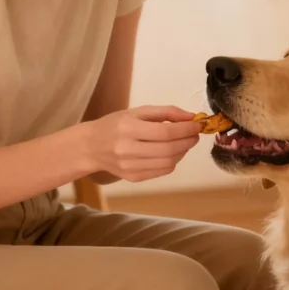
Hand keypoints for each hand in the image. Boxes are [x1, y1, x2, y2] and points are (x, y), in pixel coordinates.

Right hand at [83, 106, 202, 182]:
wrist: (90, 147)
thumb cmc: (114, 125)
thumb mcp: (137, 112)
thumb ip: (165, 112)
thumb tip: (190, 117)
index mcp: (128, 129)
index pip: (165, 132)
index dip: (186, 129)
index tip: (198, 125)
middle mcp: (128, 150)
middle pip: (169, 149)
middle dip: (188, 141)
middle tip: (195, 135)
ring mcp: (130, 167)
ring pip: (168, 162)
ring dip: (183, 152)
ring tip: (185, 142)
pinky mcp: (133, 178)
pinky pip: (161, 171)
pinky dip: (173, 162)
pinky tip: (172, 153)